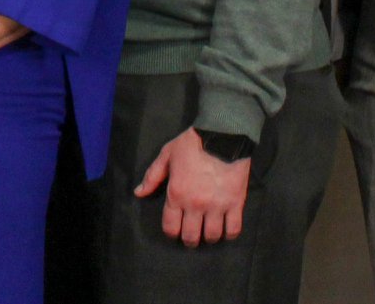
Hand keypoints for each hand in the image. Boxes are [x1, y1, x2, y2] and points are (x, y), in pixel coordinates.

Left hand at [134, 127, 250, 245]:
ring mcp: (217, 206)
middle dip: (189, 239)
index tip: (175, 230)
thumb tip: (139, 193)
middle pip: (191, 236)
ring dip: (209, 237)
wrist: (223, 134)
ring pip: (212, 236)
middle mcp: (195, 204)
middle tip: (191, 235)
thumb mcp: (167, 155)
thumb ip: (152, 176)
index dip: (171, 232)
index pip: (170, 227)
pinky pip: (234, 229)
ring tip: (208, 231)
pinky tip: (225, 229)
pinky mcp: (235, 204)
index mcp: (177, 194)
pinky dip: (229, 234)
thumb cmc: (192, 143)